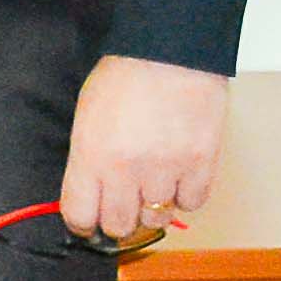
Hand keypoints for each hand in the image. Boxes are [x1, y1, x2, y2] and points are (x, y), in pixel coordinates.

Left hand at [56, 54, 225, 243]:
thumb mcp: (86, 118)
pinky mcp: (201, 165)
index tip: (86, 221)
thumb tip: (88, 195)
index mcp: (91, 155)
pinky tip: (178, 178)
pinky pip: (192, 204)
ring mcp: (166, 169)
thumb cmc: (123, 79)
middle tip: (121, 207)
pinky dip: (185, 197)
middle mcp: (127, 169)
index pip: (79, 214)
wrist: (169, 54)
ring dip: (152, 209)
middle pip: (119, 225)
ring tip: (151, 187)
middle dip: (117, 221)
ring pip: (157, 219)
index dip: (81, 223)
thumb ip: (86, 160)